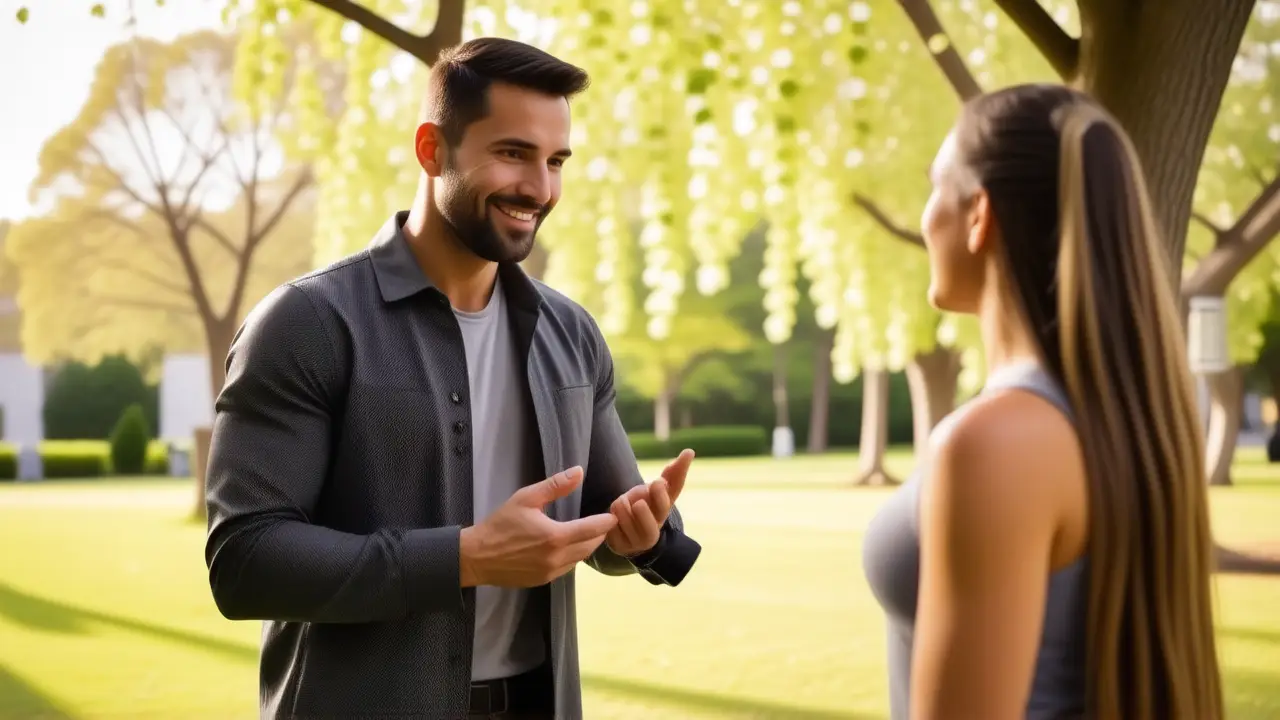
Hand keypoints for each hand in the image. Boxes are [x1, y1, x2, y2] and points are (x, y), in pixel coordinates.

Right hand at [460, 467, 616, 587]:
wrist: (477, 556)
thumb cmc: (500, 524)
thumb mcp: (526, 498)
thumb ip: (555, 486)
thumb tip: (579, 472)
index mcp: (555, 537)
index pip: (592, 529)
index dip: (606, 522)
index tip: (614, 515)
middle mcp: (557, 558)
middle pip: (591, 546)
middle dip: (600, 534)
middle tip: (604, 522)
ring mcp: (551, 572)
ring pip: (580, 559)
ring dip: (587, 546)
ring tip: (589, 533)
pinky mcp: (544, 580)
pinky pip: (567, 568)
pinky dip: (572, 557)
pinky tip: (568, 547)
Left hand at [605, 449, 693, 557]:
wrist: (630, 535)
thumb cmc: (646, 504)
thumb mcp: (658, 490)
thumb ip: (673, 473)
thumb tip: (690, 451)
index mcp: (663, 513)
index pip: (665, 504)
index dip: (661, 494)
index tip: (657, 483)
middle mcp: (653, 531)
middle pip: (644, 516)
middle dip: (640, 506)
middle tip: (637, 503)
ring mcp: (636, 542)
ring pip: (622, 514)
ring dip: (620, 505)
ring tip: (622, 506)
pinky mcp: (619, 547)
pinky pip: (609, 525)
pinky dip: (610, 518)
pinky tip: (613, 520)